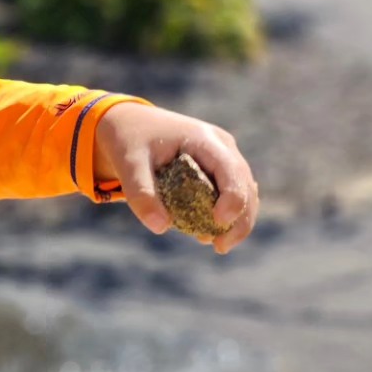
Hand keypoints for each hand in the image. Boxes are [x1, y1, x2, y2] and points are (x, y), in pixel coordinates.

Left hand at [94, 104, 257, 253]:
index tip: (220, 223)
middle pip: (244, 184)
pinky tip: (209, 234)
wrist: (128, 124)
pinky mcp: (216, 168)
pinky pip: (230, 193)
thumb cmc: (128, 141)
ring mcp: (222, 156)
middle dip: (240, 218)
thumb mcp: (128, 165)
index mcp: (203, 138)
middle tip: (222, 248)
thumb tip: (160, 228)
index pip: (230, 170)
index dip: (233, 198)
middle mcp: (220, 146)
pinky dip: (226, 215)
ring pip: (243, 190)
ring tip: (218, 246)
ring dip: (238, 220)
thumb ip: (141, 194)